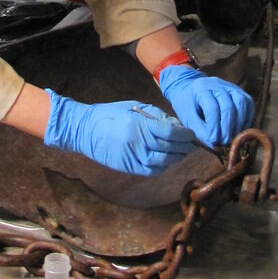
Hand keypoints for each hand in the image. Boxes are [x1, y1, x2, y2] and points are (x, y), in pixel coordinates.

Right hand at [44, 90, 197, 174]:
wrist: (85, 130)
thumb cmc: (111, 114)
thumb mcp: (135, 107)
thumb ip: (157, 117)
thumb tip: (177, 127)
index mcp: (139, 125)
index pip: (171, 133)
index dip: (186, 135)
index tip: (192, 134)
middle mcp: (138, 143)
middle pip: (170, 149)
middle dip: (185, 147)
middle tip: (192, 144)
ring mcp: (133, 158)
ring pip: (164, 163)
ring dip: (176, 158)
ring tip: (182, 152)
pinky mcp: (129, 168)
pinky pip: (153, 170)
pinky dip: (164, 166)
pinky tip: (167, 159)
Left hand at [157, 66, 253, 145]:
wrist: (190, 89)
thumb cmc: (188, 105)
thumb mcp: (188, 118)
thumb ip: (201, 131)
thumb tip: (215, 146)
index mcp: (201, 88)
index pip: (212, 108)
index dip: (215, 127)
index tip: (214, 141)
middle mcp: (217, 84)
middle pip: (228, 106)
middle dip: (227, 128)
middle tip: (224, 142)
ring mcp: (230, 86)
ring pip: (241, 103)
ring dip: (239, 124)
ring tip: (232, 138)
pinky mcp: (239, 91)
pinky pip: (248, 103)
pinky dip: (246, 118)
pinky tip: (239, 130)